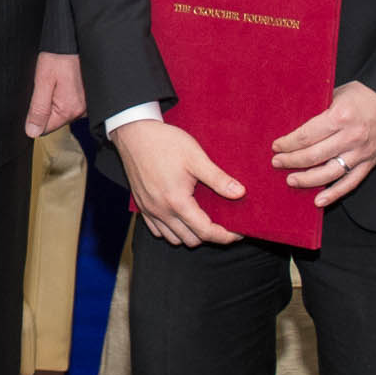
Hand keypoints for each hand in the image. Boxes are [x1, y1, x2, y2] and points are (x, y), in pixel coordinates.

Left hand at [25, 50, 86, 137]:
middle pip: (55, 120)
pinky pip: (70, 104)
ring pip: (62, 112)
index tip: (38, 98)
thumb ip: (38, 109)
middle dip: (47, 106)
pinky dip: (64, 95)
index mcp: (69, 109)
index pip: (45, 129)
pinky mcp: (88, 98)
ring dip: (56, 100)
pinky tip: (64, 82)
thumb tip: (32, 132)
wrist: (73, 41)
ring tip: (57, 81)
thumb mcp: (42, 82)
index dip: (36, 116)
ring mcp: (86, 105)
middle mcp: (81, 111)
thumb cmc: (58, 57)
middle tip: (48, 86)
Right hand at [111, 116, 244, 246]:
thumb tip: (240, 193)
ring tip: (203, 220)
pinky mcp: (142, 206)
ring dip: (190, 235)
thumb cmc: (165, 142)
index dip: (224, 236)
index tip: (237, 234)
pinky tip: (182, 218)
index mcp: (177, 201)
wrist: (134, 134)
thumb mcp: (196, 157)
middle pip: (191, 240)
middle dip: (209, 236)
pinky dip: (172, 231)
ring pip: (174, 238)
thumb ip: (218, 178)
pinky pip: (158, 231)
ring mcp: (149, 210)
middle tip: (223, 224)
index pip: (205, 231)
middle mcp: (161, 211)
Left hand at [272, 80, 375, 206]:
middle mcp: (350, 137)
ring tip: (291, 180)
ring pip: (329, 173)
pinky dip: (334, 193)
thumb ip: (319, 110)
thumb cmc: (364, 94)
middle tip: (277, 163)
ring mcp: (361, 152)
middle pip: (313, 156)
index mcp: (339, 117)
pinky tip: (319, 200)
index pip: (306, 136)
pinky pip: (350, 182)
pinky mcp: (370, 162)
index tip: (276, 146)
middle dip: (291, 161)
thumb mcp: (337, 94)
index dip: (288, 143)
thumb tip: (294, 124)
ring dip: (307, 179)